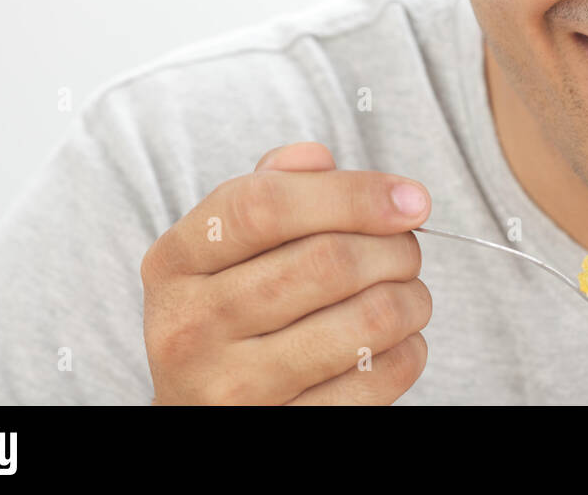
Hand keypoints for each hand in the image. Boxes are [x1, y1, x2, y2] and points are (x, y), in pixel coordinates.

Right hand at [140, 142, 431, 403]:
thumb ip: (273, 188)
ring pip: (365, 320)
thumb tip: (320, 159)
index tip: (411, 198)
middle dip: (394, 246)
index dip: (351, 193)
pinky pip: (377, 380)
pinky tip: (396, 341)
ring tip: (408, 292)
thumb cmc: (232, 310)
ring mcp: (232, 388)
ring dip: (411, 298)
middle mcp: (191, 326)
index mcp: (176, 261)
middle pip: (326, 261)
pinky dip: (408, 350)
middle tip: (408, 248)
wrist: (205, 410)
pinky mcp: (280, 429)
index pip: (263, 205)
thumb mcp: (226, 246)